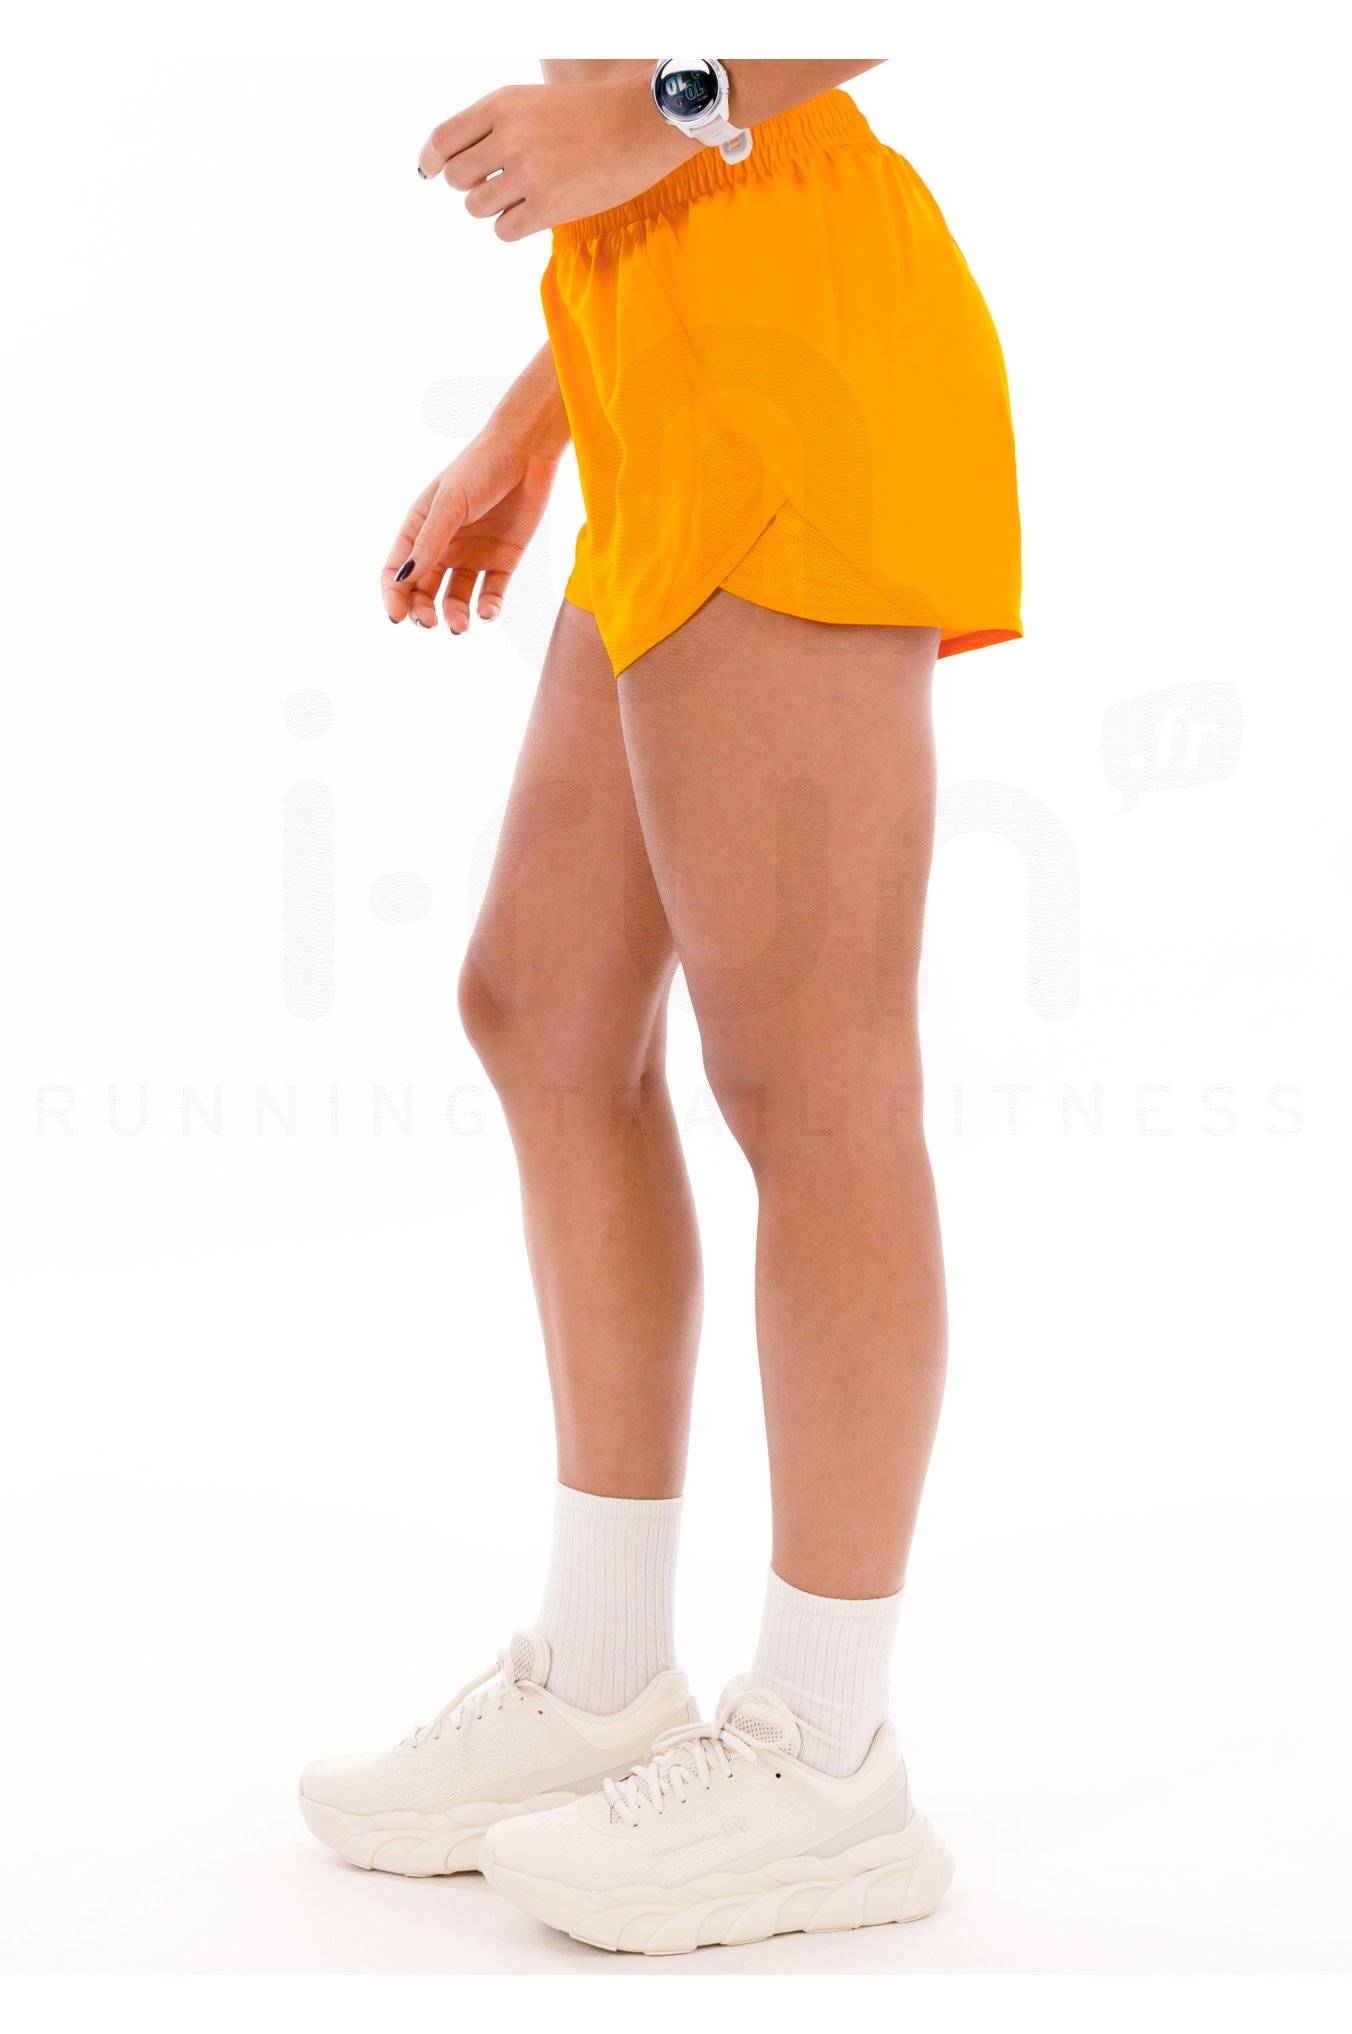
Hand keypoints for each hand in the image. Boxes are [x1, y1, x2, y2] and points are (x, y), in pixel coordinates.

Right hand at [382, 430, 557, 632]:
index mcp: (421, 528)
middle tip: (430, 624)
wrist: (526, 451)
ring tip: (460, 626)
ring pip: (457, 597)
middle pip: (425, 590)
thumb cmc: (480, 467)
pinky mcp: (503, 560)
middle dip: (423, 611)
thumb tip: (404, 580)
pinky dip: (488, 607)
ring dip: (456, 614)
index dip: (394, 596)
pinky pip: (492, 593)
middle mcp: (444, 546)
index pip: (398, 571)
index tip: (397, 617)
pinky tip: (486, 613)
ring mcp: (474, 555)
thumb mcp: (450, 503)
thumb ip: (429, 541)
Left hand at [417, 78, 685, 239]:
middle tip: (495, 183)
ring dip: (491, 208)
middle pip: (455, 178)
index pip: (442, 139)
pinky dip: (511, 227)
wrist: (640, 125)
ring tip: (520, 196)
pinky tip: (532, 213)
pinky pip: (503, 231)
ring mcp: (529, 173)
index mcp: (502, 105)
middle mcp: (510, 137)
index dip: (431, 160)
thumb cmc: (587, 116)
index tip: (430, 171)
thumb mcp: (532, 102)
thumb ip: (493, 125)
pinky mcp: (548, 207)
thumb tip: (448, 166)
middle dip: (469, 185)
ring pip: (476, 207)